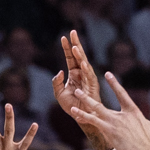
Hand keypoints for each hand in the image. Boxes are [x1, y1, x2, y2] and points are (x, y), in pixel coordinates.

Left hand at [51, 30, 107, 149]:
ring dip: (79, 54)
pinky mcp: (92, 86)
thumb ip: (56, 82)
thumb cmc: (71, 107)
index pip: (70, 58)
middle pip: (78, 56)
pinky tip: (81, 60)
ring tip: (74, 45)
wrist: (80, 117)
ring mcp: (88, 79)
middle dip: (75, 44)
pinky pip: (89, 75)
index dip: (66, 48)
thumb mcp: (59, 94)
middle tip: (72, 32)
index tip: (63, 37)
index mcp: (74, 75)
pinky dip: (85, 68)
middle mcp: (82, 74)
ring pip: (83, 63)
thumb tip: (60, 71)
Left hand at [62, 72, 149, 149]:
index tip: (107, 74)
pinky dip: (84, 116)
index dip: (114, 84)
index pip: (122, 94)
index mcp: (134, 112)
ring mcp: (115, 123)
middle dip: (92, 95)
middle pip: (104, 102)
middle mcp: (123, 115)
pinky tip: (75, 112)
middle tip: (82, 86)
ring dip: (85, 101)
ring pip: (96, 109)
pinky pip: (94, 122)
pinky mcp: (110, 132)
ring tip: (76, 93)